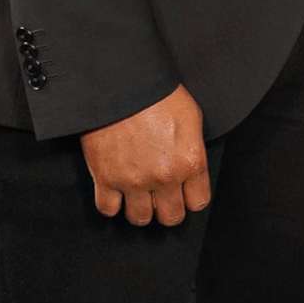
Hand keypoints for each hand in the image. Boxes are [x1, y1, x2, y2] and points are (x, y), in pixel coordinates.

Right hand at [81, 87, 210, 226]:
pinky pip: (108, 209)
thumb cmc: (159, 95)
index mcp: (190, 162)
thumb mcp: (191, 119)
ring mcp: (134, 180)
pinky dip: (111, 204)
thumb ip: (193, 150)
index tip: (184, 192)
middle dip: (168, 208)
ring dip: (140, 209)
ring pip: (140, 218)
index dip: (191, 198)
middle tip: (161, 197)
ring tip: (138, 195)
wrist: (122, 84)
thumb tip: (191, 170)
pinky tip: (115, 191)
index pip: (198, 202)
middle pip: (171, 217)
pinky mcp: (105, 178)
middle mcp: (164, 177)